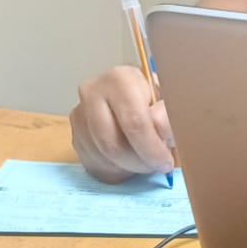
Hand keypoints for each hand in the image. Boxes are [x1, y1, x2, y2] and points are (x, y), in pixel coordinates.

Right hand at [70, 67, 174, 182]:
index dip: (152, 147)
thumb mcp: (171, 104)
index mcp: (120, 79)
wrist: (138, 102)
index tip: (165, 162)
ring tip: (146, 162)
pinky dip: (114, 168)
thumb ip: (169, 115)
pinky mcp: (75, 134)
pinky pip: (92, 162)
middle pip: (112, 143)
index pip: (133, 121)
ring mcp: (79, 113)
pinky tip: (129, 160)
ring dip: (128, 167)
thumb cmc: (157, 103)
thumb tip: (159, 125)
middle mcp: (93, 91)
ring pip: (102, 156)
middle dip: (139, 161)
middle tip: (156, 167)